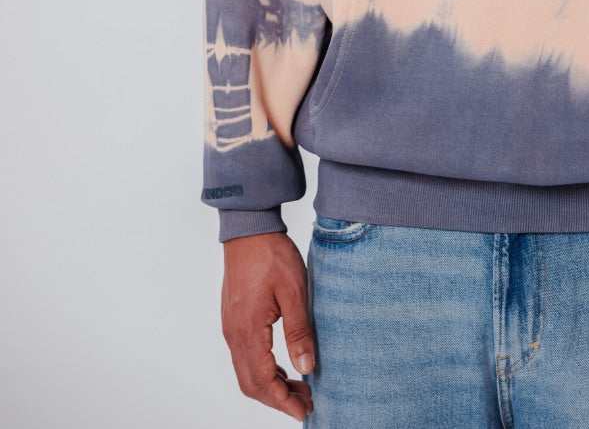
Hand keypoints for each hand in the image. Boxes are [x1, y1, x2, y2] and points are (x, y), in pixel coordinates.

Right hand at [221, 231, 315, 421]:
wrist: (249, 230)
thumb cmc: (272, 255)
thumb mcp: (294, 291)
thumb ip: (299, 331)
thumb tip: (306, 368)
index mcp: (248, 330)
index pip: (263, 380)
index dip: (283, 401)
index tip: (303, 411)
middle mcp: (234, 334)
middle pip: (251, 383)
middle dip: (277, 399)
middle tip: (306, 403)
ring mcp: (231, 327)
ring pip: (247, 372)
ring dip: (271, 386)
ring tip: (300, 388)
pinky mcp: (234, 319)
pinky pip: (245, 356)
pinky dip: (264, 369)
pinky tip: (283, 366)